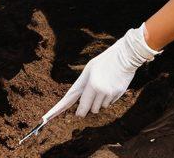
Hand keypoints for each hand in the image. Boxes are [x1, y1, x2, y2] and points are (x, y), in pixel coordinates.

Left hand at [46, 26, 160, 118]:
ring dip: (99, 101)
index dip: (59, 109)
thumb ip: (84, 86)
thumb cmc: (105, 61)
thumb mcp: (90, 69)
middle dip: (88, 105)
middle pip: (88, 109)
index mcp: (89, 82)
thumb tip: (82, 105)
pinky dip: (108, 98)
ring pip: (99, 108)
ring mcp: (109, 94)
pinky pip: (109, 103)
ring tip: (103, 84)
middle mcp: (98, 90)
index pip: (71, 99)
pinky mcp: (118, 95)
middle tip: (92, 90)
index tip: (47, 117)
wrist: (126, 56)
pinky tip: (111, 85)